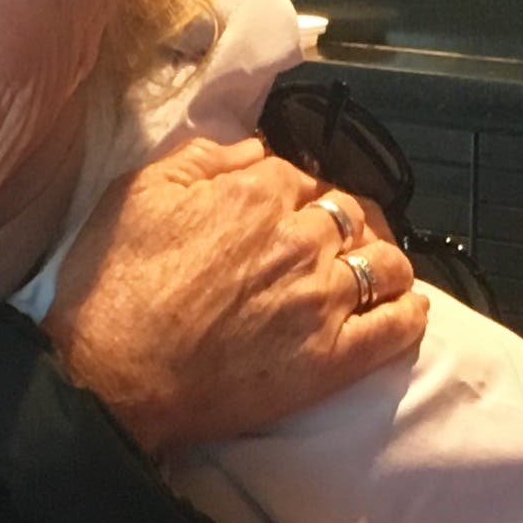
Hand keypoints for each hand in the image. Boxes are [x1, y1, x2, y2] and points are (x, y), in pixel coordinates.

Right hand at [49, 138, 421, 454]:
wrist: (114, 375)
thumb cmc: (115, 285)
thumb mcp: (139, 192)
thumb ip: (203, 157)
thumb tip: (254, 147)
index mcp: (257, 193)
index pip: (303, 175)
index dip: (296, 191)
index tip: (286, 209)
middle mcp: (301, 240)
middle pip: (350, 213)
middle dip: (344, 220)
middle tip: (330, 240)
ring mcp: (323, 300)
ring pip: (386, 263)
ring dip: (383, 260)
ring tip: (371, 271)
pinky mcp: (333, 358)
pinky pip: (396, 327)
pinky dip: (408, 312)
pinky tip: (405, 307)